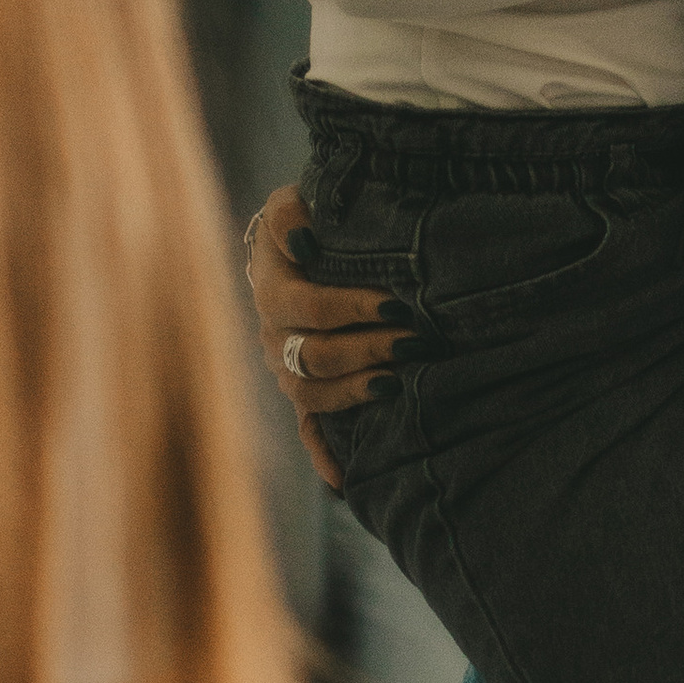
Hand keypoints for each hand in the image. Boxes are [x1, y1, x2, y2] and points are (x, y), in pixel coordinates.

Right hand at [245, 184, 404, 488]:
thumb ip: (290, 214)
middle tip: (412, 341)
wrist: (298, 242)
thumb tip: (305, 243)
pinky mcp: (302, 388)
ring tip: (394, 383)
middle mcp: (273, 333)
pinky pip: (307, 429)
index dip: (349, 307)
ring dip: (353, 392)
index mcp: (271, 287)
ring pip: (310, 393)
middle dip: (365, 349)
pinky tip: (344, 481)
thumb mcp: (293, 201)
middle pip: (312, 355)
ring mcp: (286, 365)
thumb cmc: (308, 219)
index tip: (395, 302)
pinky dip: (323, 456)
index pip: (306, 305)